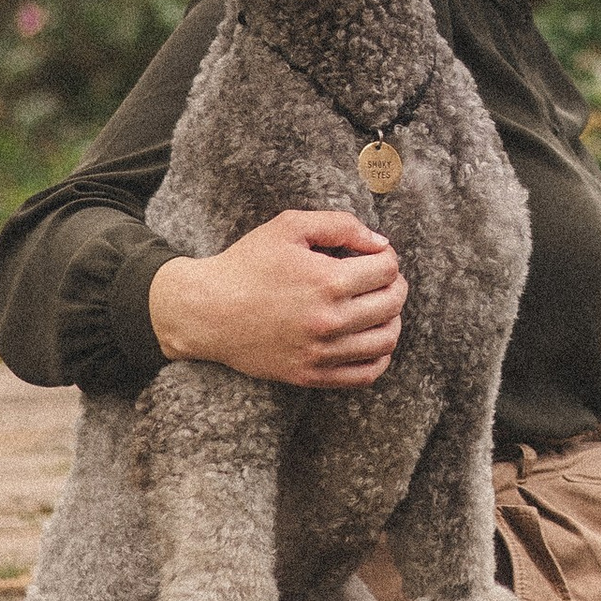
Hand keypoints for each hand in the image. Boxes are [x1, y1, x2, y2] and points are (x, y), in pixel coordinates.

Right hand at [149, 213, 404, 387]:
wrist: (206, 311)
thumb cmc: (247, 263)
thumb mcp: (289, 226)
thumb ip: (340, 225)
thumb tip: (380, 243)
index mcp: (327, 281)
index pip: (387, 269)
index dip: (386, 256)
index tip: (374, 255)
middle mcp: (329, 320)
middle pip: (392, 303)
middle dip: (394, 284)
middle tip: (380, 278)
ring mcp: (320, 352)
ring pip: (385, 341)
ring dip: (392, 319)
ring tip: (379, 307)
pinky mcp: (310, 375)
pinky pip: (365, 374)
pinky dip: (379, 357)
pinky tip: (371, 339)